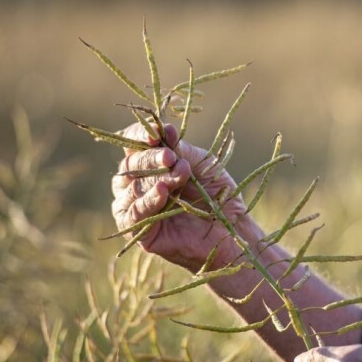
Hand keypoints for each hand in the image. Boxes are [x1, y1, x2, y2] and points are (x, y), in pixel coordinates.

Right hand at [110, 122, 252, 270]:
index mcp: (149, 165)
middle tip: (173, 158)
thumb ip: (180, 150)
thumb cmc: (216, 194)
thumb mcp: (201, 164)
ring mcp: (135, 208)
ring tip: (182, 175)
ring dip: (157, 178)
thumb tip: (163, 129)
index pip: (133, 144)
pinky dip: (147, 201)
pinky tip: (163, 192)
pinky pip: (133, 214)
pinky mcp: (139, 232)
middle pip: (130, 164)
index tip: (157, 132)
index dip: (140, 135)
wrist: (232, 229)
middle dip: (152, 158)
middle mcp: (136, 185)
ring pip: (132, 187)